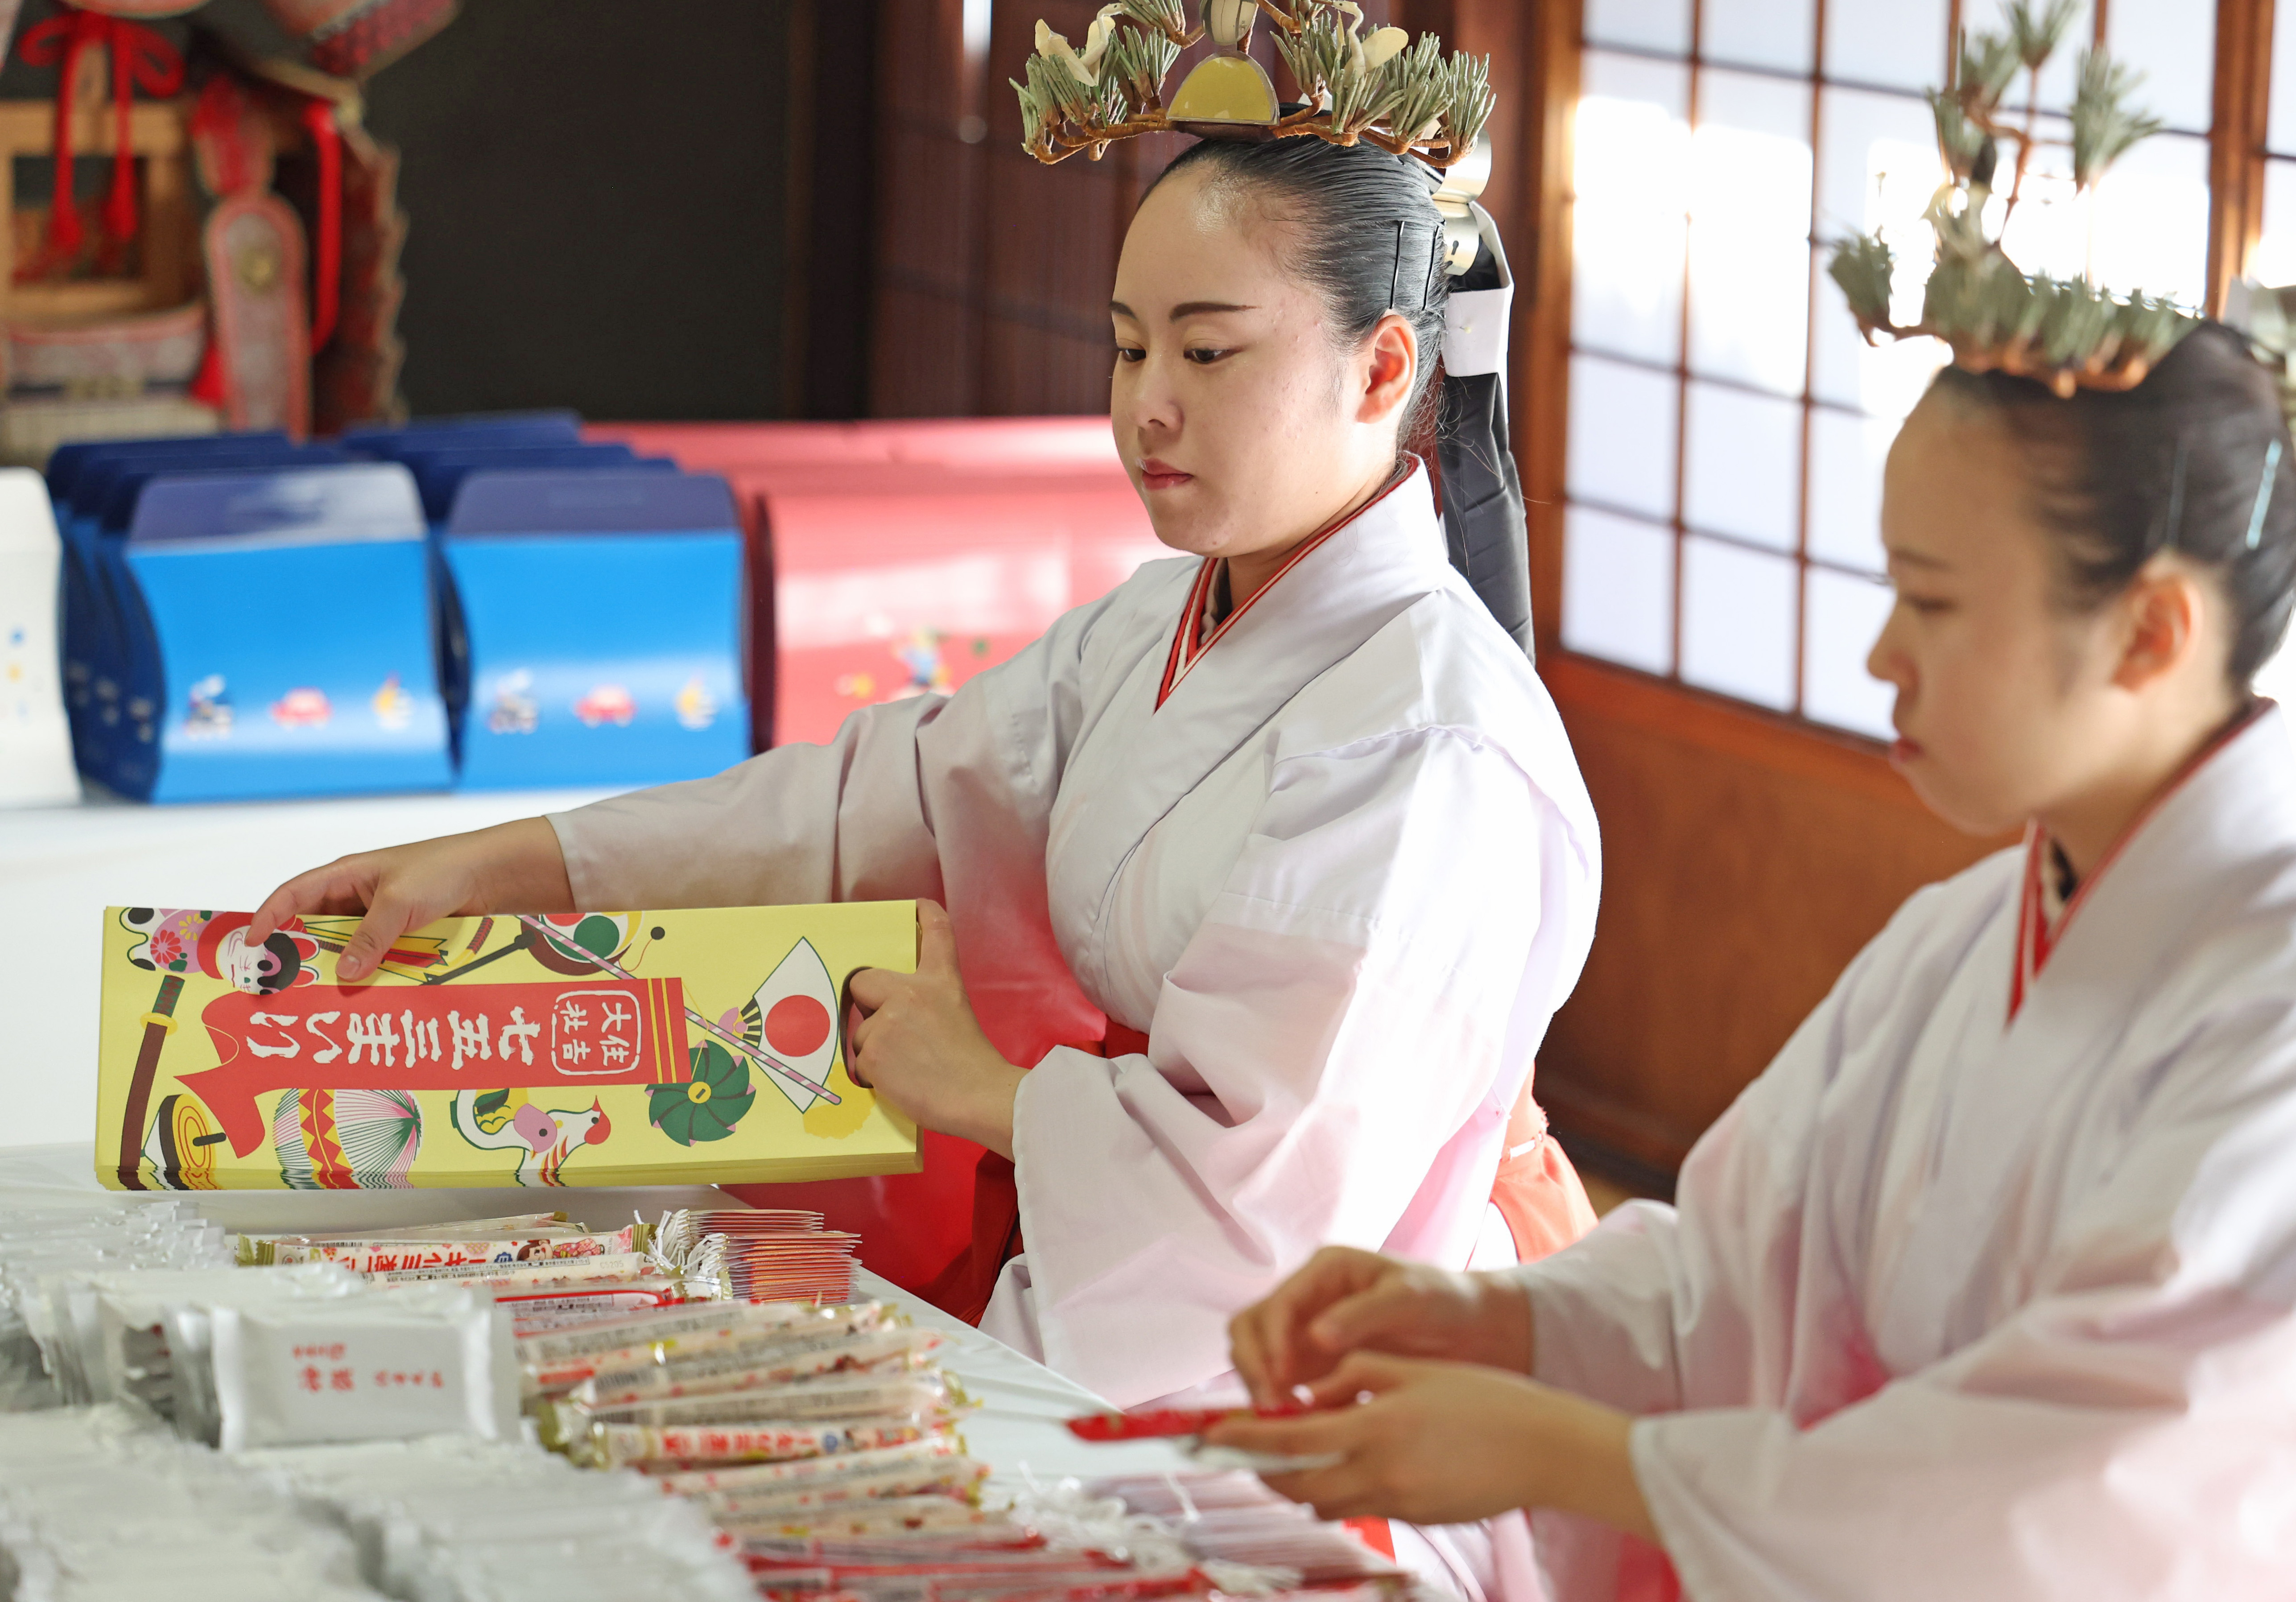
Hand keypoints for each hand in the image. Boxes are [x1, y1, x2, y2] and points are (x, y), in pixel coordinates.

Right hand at [249, 818, 573, 980]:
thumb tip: (343, 975)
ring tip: (322, 1001)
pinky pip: (376, 956)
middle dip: (300, 956)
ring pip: (346, 947)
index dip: (268, 918)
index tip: (251, 947)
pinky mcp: (402, 933)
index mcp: (347, 875)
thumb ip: (370, 936)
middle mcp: (357, 895)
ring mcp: (380, 915)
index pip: (293, 895)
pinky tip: (365, 996)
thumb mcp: (400, 901)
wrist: (493, 872)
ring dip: (337, 970)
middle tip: (283, 989)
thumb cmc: (443, 870)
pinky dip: (369, 973)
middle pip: (316, 928)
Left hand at [846, 902, 1024, 1156]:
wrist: (977, 1097)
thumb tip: (899, 1010)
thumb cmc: (972, 1067)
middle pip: (864, 980)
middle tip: (886, 1025)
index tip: (919, 906)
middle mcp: (912, 992)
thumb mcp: (958, 1015)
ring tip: (904, 1066)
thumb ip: (929, 1004)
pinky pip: (859, 1058)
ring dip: (873, 1047)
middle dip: (865, 1001)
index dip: (925, 915)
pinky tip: (897, 1080)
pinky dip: (872, 1072)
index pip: (936, 934)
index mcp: (941, 982)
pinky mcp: (873, 1050)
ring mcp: (888, 1020)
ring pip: (860, 1029)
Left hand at [1203, 1352, 1655, 1538]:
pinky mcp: (1415, 1518)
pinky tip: (1357, 1461)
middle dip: (1266, 1470)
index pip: (1289, 1440)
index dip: (1245, 1440)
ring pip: (1324, 1504)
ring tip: (1302, 1453)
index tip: (1213, 1436)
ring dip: (1303, 1483)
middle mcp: (1379, 1471)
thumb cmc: (1485, 1398)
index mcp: (1375, 1426)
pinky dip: (1344, 1489)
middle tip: (1252, 1448)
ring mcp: (1398, 1502)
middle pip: (1296, 1485)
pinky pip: (1362, 1507)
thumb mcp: (1413, 1371)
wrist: (1545, 1449)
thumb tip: (1313, 1390)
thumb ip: (1355, 1376)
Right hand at [1228, 1245, 1532, 1407]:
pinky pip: (1286, 1387)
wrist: (1475, 1332)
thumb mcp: (1412, 1298)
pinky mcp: (1318, 1368)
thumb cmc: (1445, 1303)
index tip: (1281, 1380)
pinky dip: (1286, 1407)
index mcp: (1325, 1272)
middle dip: (1253, 1367)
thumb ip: (1365, 1313)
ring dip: (1263, 1389)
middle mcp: (1308, 1301)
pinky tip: (1308, 1430)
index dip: (1270, 1343)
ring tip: (1287, 1423)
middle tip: (1272, 1407)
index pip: (1275, 1305)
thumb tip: (1316, 1337)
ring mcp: (1309, 1335)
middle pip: (1251, 1330)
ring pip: (1259, 1359)